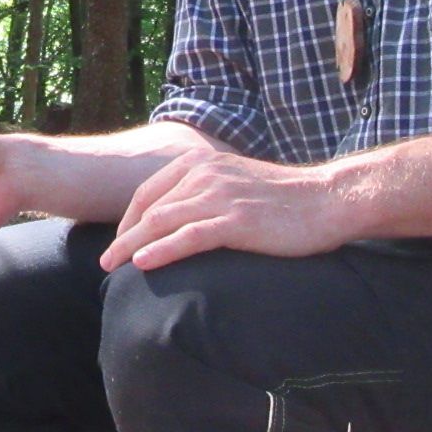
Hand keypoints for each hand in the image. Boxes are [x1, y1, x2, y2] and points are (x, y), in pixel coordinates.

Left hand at [101, 149, 348, 271]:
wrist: (326, 199)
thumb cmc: (284, 198)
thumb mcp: (236, 183)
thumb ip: (207, 191)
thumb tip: (181, 216)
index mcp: (201, 163)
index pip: (150, 192)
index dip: (128, 219)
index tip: (119, 243)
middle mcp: (205, 175)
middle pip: (149, 208)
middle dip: (122, 236)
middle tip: (105, 262)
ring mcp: (220, 196)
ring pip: (162, 222)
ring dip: (131, 246)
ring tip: (113, 267)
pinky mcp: (236, 221)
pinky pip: (189, 236)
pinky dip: (161, 250)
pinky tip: (144, 263)